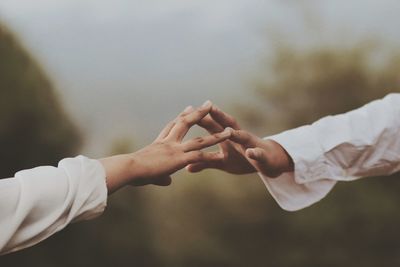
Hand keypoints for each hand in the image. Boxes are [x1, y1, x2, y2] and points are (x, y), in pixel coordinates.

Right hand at [100, 101, 231, 193]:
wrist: (126, 168)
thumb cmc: (130, 171)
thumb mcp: (147, 173)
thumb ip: (161, 177)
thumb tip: (168, 181)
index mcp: (159, 144)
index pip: (172, 127)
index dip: (181, 117)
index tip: (188, 108)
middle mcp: (168, 143)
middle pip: (185, 123)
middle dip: (198, 113)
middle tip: (209, 103)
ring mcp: (174, 150)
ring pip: (199, 140)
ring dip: (216, 136)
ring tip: (229, 130)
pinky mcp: (178, 159)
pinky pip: (199, 157)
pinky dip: (211, 156)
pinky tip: (223, 156)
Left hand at [187, 105, 293, 176]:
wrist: (270, 162)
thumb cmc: (243, 159)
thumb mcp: (222, 162)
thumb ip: (205, 162)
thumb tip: (186, 167)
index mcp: (227, 137)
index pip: (212, 125)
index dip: (201, 118)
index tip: (187, 111)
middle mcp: (239, 137)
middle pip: (227, 125)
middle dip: (218, 116)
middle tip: (208, 107)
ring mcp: (251, 145)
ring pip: (244, 137)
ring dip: (237, 134)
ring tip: (230, 131)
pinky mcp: (262, 156)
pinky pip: (258, 154)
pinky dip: (255, 153)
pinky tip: (251, 153)